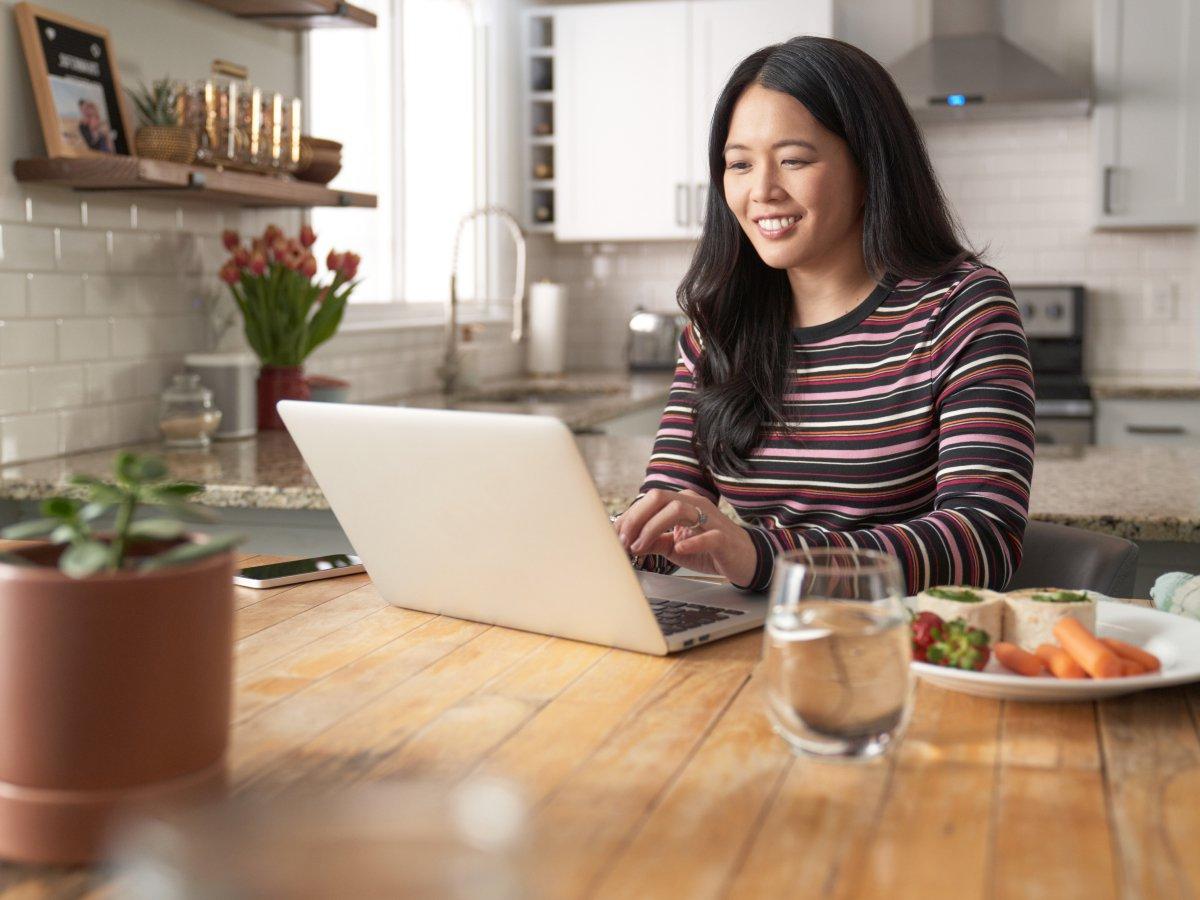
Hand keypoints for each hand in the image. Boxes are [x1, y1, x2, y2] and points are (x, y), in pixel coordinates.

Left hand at [613, 489, 756, 587]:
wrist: (744, 559)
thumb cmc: (708, 550)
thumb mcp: (673, 546)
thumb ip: (652, 541)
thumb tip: (627, 542)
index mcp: (680, 502)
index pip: (648, 501)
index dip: (628, 517)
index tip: (614, 535)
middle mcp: (694, 504)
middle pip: (659, 497)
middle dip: (635, 518)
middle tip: (623, 541)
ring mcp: (710, 518)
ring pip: (678, 509)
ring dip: (652, 528)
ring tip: (640, 548)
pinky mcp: (723, 537)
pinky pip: (708, 535)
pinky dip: (692, 541)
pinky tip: (679, 549)